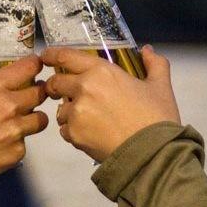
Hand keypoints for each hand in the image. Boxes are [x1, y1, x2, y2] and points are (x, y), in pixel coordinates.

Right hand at [0, 55, 48, 206]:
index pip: (30, 67)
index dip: (34, 63)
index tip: (33, 65)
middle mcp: (10, 107)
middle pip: (41, 92)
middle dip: (37, 89)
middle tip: (29, 91)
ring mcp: (16, 131)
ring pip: (41, 118)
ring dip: (34, 115)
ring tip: (23, 116)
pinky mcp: (17, 152)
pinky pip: (26, 141)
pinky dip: (18, 139)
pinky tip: (3, 139)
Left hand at [42, 45, 179, 161]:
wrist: (153, 154)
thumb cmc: (157, 118)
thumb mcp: (160, 86)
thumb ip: (154, 64)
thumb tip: (148, 51)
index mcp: (101, 72)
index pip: (66, 56)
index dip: (52, 55)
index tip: (46, 56)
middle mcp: (83, 88)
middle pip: (55, 82)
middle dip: (56, 86)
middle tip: (63, 91)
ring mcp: (76, 113)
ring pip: (60, 109)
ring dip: (68, 112)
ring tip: (87, 119)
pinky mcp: (74, 135)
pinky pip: (65, 130)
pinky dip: (73, 131)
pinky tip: (90, 134)